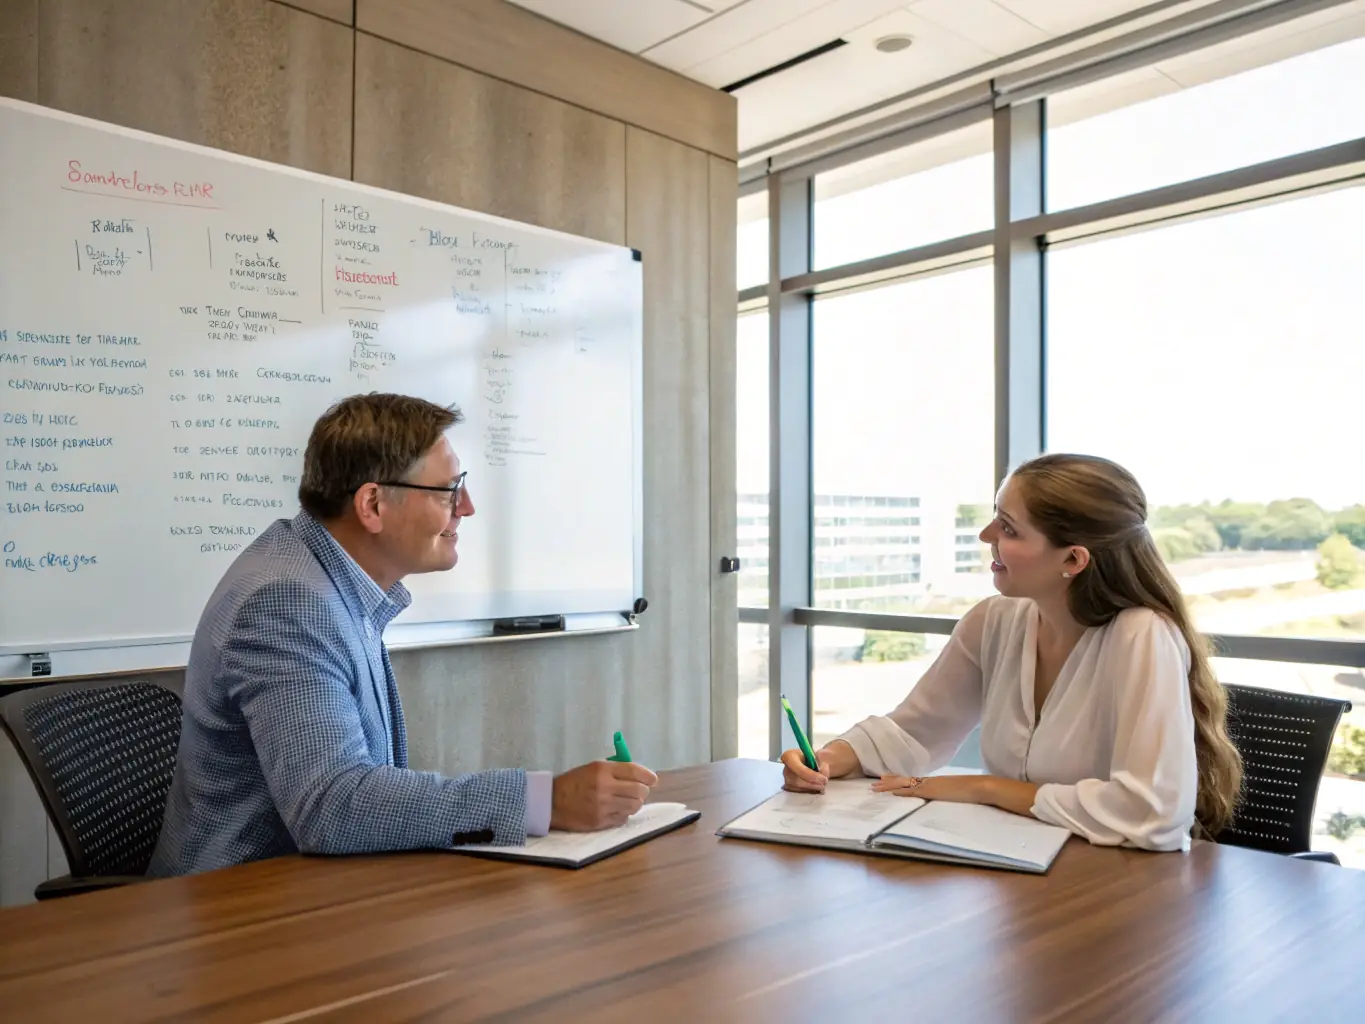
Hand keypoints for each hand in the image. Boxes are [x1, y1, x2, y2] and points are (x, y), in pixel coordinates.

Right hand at [550, 760, 658, 830]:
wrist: (552, 802)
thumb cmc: (574, 782)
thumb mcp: (592, 768)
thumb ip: (615, 769)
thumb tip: (639, 774)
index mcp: (602, 770)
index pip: (634, 771)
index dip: (648, 775)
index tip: (653, 779)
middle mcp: (604, 787)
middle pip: (639, 790)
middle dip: (643, 790)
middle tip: (640, 790)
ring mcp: (603, 806)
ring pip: (634, 806)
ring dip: (635, 803)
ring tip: (629, 800)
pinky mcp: (601, 821)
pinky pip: (623, 818)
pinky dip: (625, 814)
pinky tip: (618, 809)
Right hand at [780, 739, 858, 792]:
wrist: (824, 767)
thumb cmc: (824, 760)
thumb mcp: (825, 757)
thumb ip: (823, 761)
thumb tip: (821, 768)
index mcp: (791, 755)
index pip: (792, 763)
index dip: (807, 772)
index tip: (822, 778)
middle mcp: (787, 767)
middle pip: (792, 777)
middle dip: (809, 782)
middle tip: (825, 784)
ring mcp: (788, 778)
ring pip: (795, 787)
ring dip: (809, 788)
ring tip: (822, 786)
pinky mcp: (793, 787)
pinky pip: (797, 793)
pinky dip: (808, 792)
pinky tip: (817, 789)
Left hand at [871, 774, 987, 802]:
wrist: (979, 787)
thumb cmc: (970, 791)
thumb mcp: (953, 794)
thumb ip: (944, 795)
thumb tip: (939, 800)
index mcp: (933, 782)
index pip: (911, 780)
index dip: (897, 779)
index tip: (885, 778)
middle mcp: (928, 781)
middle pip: (903, 780)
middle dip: (887, 782)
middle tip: (873, 784)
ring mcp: (929, 786)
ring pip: (903, 785)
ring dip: (888, 787)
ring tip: (875, 788)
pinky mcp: (932, 792)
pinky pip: (912, 792)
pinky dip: (901, 792)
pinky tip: (891, 794)